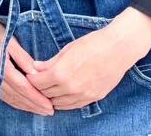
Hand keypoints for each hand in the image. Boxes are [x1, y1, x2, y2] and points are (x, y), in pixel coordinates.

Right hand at [0, 0, 53, 115]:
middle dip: (34, 106)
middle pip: (16, 96)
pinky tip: (21, 103)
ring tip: (38, 110)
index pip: (22, 88)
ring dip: (24, 106)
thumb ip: (23, 58)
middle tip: (48, 111)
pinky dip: (13, 101)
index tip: (49, 105)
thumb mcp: (9, 40)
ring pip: (8, 98)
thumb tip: (37, 74)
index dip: (37, 98)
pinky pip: (1, 94)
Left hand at [27, 7, 150, 109]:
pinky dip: (65, 102)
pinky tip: (63, 95)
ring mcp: (82, 95)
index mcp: (60, 74)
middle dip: (40, 88)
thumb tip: (35, 68)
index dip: (32, 78)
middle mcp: (70, 88)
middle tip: (39, 81)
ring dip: (52, 97)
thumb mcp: (67, 50)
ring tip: (50, 88)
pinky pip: (73, 106)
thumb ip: (50, 63)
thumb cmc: (93, 44)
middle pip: (46, 94)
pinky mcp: (92, 98)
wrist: (118, 49)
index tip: (31, 75)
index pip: (37, 83)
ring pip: (58, 104)